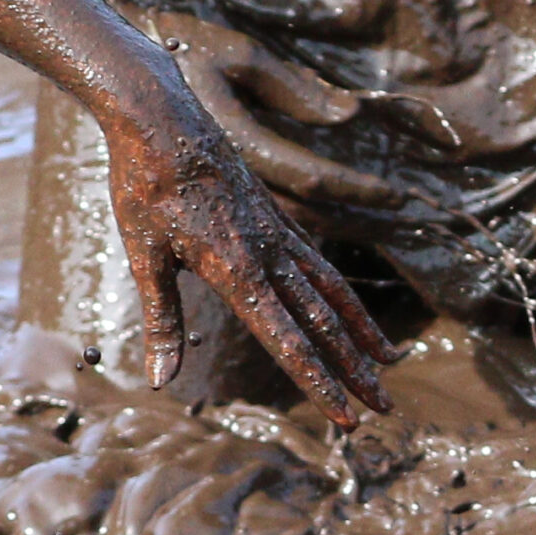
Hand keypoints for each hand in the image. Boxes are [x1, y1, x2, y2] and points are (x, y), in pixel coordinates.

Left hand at [96, 26, 400, 424]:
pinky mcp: (277, 219)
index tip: (345, 417)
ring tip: (391, 363)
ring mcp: (279, 236)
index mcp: (237, 273)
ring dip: (363, 334)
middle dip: (356, 372)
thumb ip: (162, 320)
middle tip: (385, 409)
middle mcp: (269, 257)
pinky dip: (343, 296)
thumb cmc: (145, 185)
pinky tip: (350, 313)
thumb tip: (160, 382)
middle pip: (324, 325)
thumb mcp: (144, 255)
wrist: (162, 116)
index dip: (319, 384)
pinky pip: (320, 266)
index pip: (288, 342)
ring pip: (333, 294)